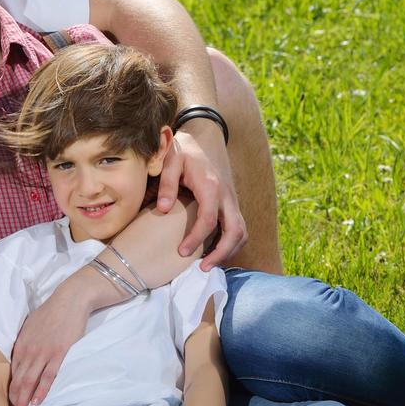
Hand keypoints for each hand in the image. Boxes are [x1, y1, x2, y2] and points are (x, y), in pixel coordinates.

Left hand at [8, 276, 92, 405]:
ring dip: (23, 400)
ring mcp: (43, 353)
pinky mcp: (58, 354)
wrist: (69, 301)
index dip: (8, 390)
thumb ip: (25, 343)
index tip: (6, 405)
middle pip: (17, 380)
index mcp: (21, 344)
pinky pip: (47, 376)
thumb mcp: (31, 327)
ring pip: (29, 381)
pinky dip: (41, 391)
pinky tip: (36, 402)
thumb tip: (20, 357)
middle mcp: (28, 350)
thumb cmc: (51, 313)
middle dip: (13, 401)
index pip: (11, 373)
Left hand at [155, 126, 245, 267]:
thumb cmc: (185, 149)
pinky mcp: (232, 203)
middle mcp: (227, 196)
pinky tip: (215, 251)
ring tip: (209, 264)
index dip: (196, 239)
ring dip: (229, 251)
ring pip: (242, 232)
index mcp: (211, 186)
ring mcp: (232, 200)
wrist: (205, 136)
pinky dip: (231, 243)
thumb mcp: (170, 160)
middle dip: (221, 254)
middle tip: (203, 268)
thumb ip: (166, 183)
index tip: (182, 252)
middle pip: (235, 232)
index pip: (208, 220)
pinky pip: (239, 227)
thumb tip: (162, 209)